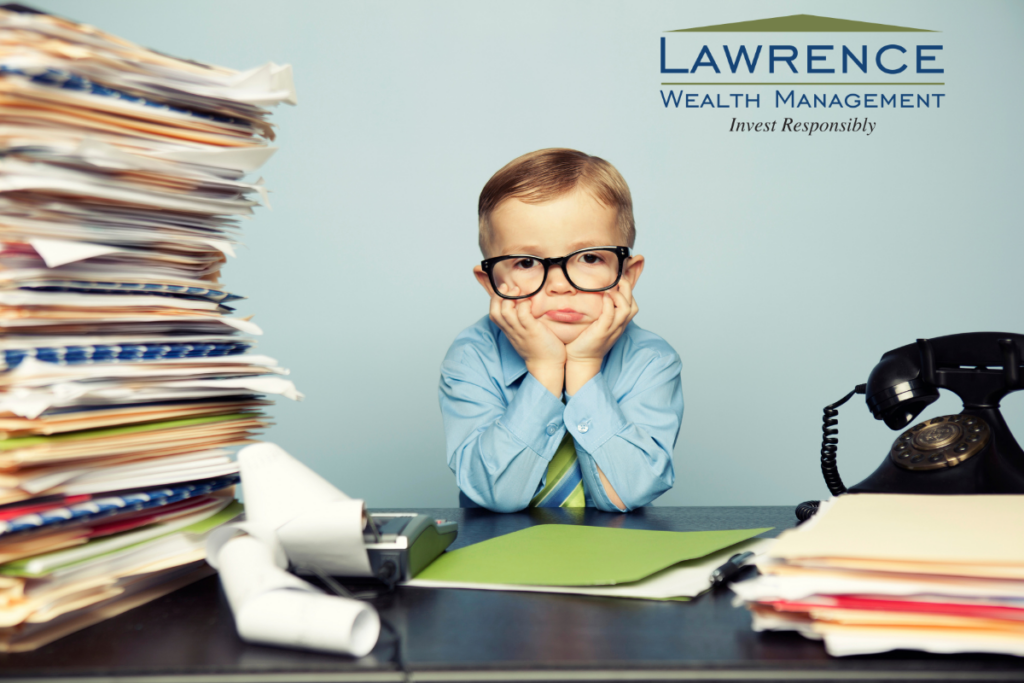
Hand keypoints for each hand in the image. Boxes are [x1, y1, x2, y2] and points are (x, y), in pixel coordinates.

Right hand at [489, 284, 565, 395]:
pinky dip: (525, 305)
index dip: (495, 300)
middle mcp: (512, 330)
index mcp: (509, 331)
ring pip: (505, 312)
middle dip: (498, 296)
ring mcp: (521, 331)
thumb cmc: (540, 348)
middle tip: (508, 287)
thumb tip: (525, 305)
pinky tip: (530, 302)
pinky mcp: (532, 331)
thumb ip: (523, 321)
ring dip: (510, 298)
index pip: (493, 313)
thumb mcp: (526, 333)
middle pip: (494, 311)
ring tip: (518, 291)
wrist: (547, 366)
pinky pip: (523, 315)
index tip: (504, 290)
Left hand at [564, 278, 638, 393]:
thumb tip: (597, 296)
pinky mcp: (602, 332)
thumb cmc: (586, 341)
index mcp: (619, 324)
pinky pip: (610, 315)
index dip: (629, 291)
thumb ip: (601, 312)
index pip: (632, 305)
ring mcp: (612, 329)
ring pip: (626, 309)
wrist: (580, 360)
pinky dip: (609, 304)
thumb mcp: (597, 324)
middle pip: (633, 305)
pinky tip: (603, 296)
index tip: (620, 279)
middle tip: (619, 278)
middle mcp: (619, 326)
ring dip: (620, 295)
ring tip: (611, 286)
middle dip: (628, 289)